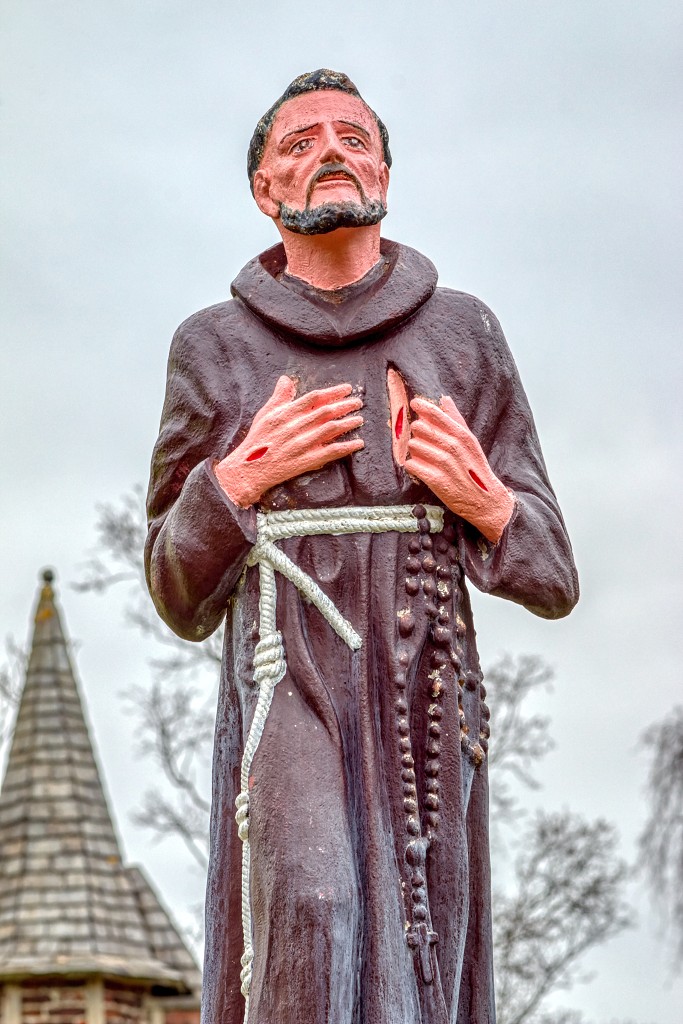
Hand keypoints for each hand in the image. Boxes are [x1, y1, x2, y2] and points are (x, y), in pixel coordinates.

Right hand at [215, 375, 363, 506]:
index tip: (347, 389)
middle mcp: (296, 426)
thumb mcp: (265, 414)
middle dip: (345, 405)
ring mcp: (303, 444)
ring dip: (348, 423)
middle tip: (358, 402)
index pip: (315, 398)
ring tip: (360, 419)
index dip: (333, 392)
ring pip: (331, 429)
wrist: (250, 469)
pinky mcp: (307, 460)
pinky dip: (347, 446)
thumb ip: (279, 397)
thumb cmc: (257, 440)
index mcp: (287, 413)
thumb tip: (286, 379)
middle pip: (326, 412)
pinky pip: (331, 451)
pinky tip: (358, 443)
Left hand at [406, 395, 514, 542]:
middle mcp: (453, 447)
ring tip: (425, 458)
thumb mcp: (470, 441)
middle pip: (419, 428)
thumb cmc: (475, 469)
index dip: (422, 407)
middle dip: (418, 434)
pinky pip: (412, 464)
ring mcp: (444, 463)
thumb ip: (455, 420)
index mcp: (461, 435)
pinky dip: (413, 466)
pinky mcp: (436, 480)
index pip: (436, 414)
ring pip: (413, 445)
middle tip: (425, 443)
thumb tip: (444, 399)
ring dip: (415, 451)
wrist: (485, 500)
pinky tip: (420, 468)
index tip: (415, 403)